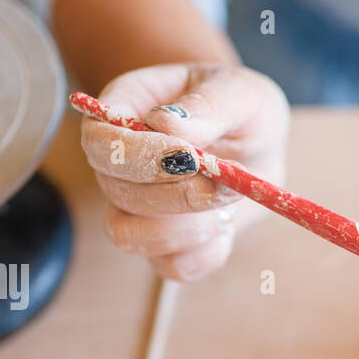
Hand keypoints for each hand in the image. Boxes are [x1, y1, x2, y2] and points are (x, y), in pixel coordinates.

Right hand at [80, 63, 289, 280]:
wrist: (259, 145)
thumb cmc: (241, 108)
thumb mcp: (240, 92)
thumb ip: (207, 105)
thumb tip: (164, 123)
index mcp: (123, 111)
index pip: (99, 141)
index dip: (138, 155)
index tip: (188, 155)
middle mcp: (119, 165)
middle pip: (117, 192)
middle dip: (176, 194)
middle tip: (227, 178)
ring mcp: (135, 209)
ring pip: (131, 237)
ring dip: (187, 228)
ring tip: (229, 200)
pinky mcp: (165, 245)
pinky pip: (171, 267)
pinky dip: (205, 253)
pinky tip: (226, 224)